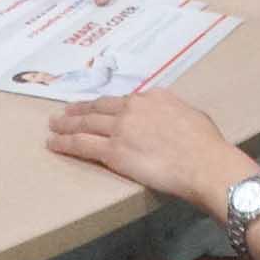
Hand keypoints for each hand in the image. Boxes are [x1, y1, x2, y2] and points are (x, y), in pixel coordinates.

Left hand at [48, 89, 257, 216]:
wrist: (203, 162)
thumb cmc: (205, 143)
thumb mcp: (190, 114)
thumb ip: (172, 113)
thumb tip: (167, 119)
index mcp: (153, 97)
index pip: (122, 101)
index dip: (105, 105)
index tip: (97, 107)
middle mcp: (133, 108)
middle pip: (98, 108)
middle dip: (78, 110)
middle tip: (64, 112)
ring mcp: (120, 128)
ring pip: (84, 124)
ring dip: (66, 124)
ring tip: (54, 125)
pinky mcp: (113, 151)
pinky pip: (81, 145)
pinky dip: (64, 143)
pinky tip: (54, 143)